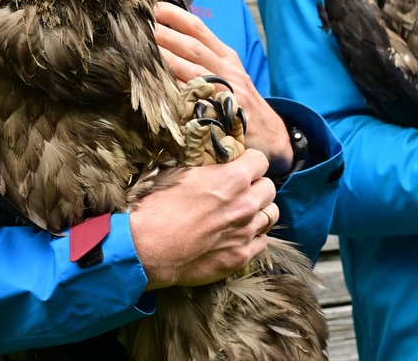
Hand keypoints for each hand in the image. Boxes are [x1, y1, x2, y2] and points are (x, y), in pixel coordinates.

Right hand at [129, 149, 278, 289]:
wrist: (146, 248)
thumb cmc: (158, 208)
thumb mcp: (181, 174)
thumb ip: (209, 169)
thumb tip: (217, 163)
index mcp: (232, 179)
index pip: (261, 160)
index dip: (250, 162)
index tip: (242, 166)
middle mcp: (245, 204)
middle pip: (269, 187)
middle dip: (257, 186)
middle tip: (241, 192)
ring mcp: (246, 232)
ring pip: (271, 215)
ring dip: (259, 212)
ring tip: (242, 215)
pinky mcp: (241, 256)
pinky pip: (262, 241)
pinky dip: (254, 237)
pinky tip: (237, 236)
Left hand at [153, 2, 293, 174]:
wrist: (270, 135)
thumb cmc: (241, 102)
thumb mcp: (229, 74)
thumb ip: (205, 58)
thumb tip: (169, 40)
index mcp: (226, 56)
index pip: (199, 29)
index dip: (176, 16)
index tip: (153, 7)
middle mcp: (227, 70)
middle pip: (193, 47)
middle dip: (166, 35)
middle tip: (139, 27)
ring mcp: (225, 91)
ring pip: (192, 69)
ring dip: (165, 59)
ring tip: (141, 50)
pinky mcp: (221, 113)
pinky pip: (194, 99)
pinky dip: (176, 90)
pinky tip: (157, 84)